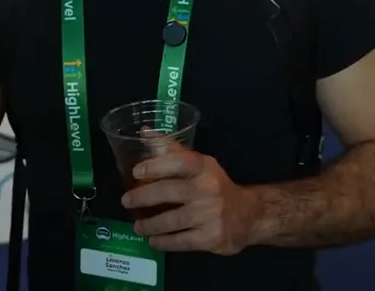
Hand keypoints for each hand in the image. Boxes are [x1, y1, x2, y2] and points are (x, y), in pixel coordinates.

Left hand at [120, 148, 257, 255]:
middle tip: (126, 201)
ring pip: (171, 220)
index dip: (156, 165)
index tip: (136, 172)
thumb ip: (172, 150)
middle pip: (168, 192)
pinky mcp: (210, 237)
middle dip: (143, 197)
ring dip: (150, 225)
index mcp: (203, 167)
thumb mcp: (199, 164)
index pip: (178, 162)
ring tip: (138, 226)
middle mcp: (207, 188)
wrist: (248, 215)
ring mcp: (209, 214)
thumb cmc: (216, 186)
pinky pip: (180, 241)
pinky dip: (163, 242)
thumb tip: (143, 132)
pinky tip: (153, 241)